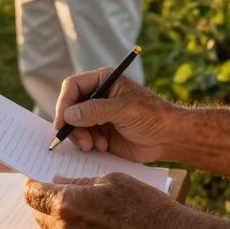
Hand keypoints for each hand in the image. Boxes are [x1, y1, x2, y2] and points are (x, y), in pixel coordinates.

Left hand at [25, 175, 229, 228]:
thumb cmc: (142, 204)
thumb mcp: (110, 179)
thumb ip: (78, 181)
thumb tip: (59, 180)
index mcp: (68, 203)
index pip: (33, 193)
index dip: (32, 182)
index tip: (36, 175)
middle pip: (36, 211)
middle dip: (41, 197)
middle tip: (53, 185)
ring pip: (48, 227)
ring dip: (52, 213)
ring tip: (70, 201)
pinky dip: (65, 227)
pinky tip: (82, 217)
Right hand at [54, 69, 174, 161]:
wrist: (168, 137)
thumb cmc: (151, 116)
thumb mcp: (124, 109)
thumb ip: (96, 110)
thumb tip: (69, 115)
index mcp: (103, 81)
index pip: (73, 86)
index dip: (64, 103)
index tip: (62, 122)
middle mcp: (97, 97)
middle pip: (70, 107)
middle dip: (73, 125)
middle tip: (83, 141)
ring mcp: (97, 116)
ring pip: (74, 125)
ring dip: (81, 137)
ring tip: (96, 146)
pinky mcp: (100, 133)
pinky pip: (82, 138)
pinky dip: (88, 144)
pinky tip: (102, 147)